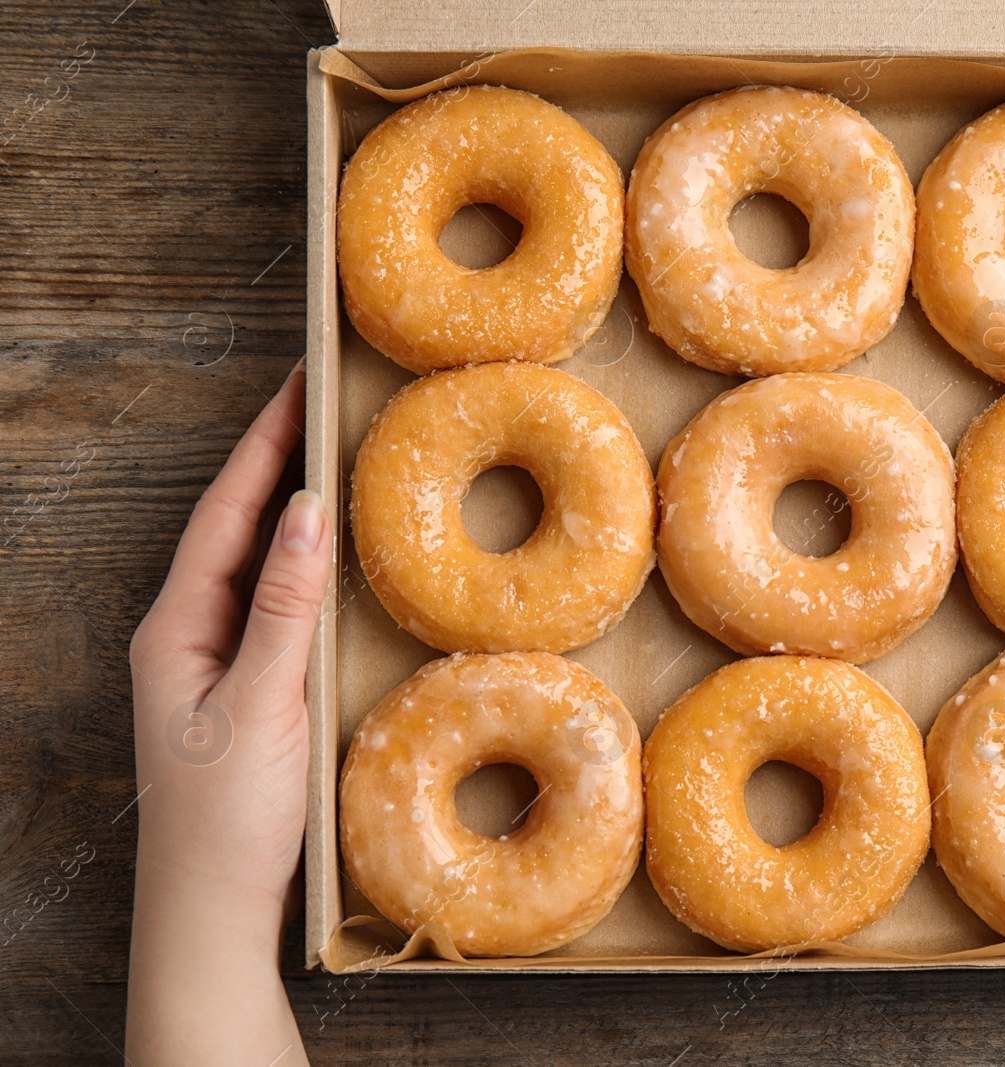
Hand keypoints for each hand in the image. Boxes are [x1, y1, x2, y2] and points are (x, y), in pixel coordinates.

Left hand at [127, 363, 326, 1064]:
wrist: (212, 909)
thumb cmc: (226, 816)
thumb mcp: (259, 703)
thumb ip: (283, 607)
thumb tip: (305, 512)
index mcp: (175, 629)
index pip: (224, 516)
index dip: (262, 446)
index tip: (299, 386)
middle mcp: (186, 637)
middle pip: (233, 529)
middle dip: (273, 463)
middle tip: (321, 406)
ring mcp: (212, 666)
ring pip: (252, 567)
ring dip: (287, 512)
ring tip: (332, 461)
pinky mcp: (243, 694)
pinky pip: (272, 607)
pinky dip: (302, 570)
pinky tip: (333, 563)